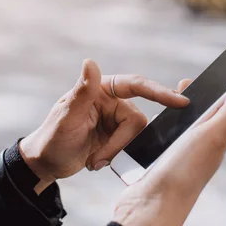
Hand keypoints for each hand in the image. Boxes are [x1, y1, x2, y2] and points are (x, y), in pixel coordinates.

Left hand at [20, 59, 188, 192]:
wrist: (45, 163)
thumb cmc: (52, 137)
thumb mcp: (67, 117)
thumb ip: (82, 91)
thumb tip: (90, 62)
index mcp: (102, 89)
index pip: (136, 85)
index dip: (159, 92)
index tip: (180, 101)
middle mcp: (113, 102)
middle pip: (137, 121)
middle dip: (119, 143)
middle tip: (98, 158)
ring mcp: (116, 122)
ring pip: (136, 137)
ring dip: (115, 153)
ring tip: (93, 161)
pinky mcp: (117, 139)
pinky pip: (130, 148)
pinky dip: (115, 158)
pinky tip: (96, 162)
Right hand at [112, 81, 225, 225]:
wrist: (150, 209)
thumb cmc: (181, 173)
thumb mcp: (211, 138)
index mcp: (217, 138)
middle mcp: (202, 147)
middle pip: (206, 116)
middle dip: (202, 96)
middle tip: (188, 82)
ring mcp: (182, 155)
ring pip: (185, 128)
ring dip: (181, 112)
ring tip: (171, 99)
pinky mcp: (162, 163)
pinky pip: (166, 140)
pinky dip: (163, 128)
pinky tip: (153, 126)